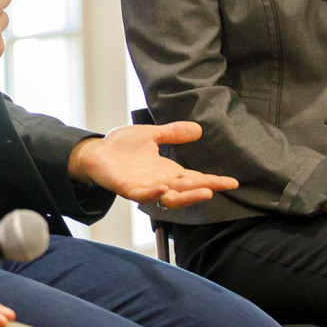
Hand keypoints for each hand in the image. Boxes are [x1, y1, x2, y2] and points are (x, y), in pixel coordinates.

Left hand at [67, 123, 239, 207]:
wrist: (94, 152)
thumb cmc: (121, 146)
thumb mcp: (152, 135)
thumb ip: (173, 133)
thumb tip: (198, 129)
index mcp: (167, 171)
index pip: (195, 178)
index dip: (213, 181)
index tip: (233, 182)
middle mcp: (160, 182)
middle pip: (187, 189)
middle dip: (204, 188)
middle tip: (220, 186)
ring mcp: (144, 187)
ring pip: (169, 197)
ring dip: (186, 196)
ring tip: (204, 192)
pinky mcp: (127, 188)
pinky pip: (142, 195)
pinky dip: (152, 194)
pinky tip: (163, 189)